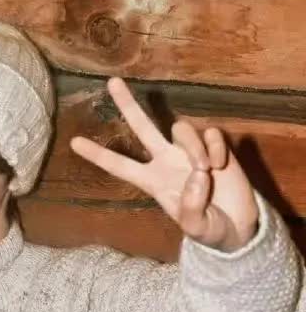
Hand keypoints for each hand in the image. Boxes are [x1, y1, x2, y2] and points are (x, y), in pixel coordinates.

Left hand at [70, 78, 258, 251]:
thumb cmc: (210, 229)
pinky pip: (210, 133)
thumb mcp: (197, 228)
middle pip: (142, 127)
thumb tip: (197, 174)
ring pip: (181, 129)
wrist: (238, 227)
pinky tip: (222, 166)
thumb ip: (192, 207)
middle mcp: (167, 161)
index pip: (119, 166)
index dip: (98, 155)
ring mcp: (189, 151)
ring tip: (207, 171)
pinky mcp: (214, 146)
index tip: (74, 142)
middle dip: (127, 105)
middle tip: (111, 81)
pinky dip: (216, 148)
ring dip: (193, 147)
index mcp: (153, 182)